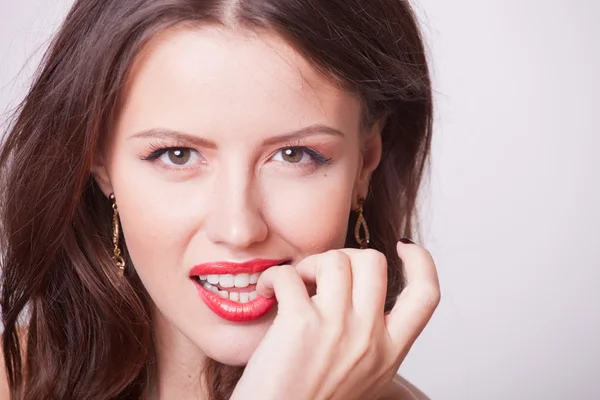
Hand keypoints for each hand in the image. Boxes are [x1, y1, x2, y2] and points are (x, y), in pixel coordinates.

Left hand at [230, 241, 439, 399]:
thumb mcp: (363, 375)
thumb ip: (372, 338)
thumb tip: (359, 293)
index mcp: (390, 352)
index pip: (427, 296)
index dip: (421, 262)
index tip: (403, 247)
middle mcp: (370, 338)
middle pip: (375, 262)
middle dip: (346, 256)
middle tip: (323, 274)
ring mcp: (337, 329)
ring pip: (336, 259)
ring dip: (309, 263)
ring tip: (294, 283)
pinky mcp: (300, 325)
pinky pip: (289, 275)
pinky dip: (273, 276)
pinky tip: (267, 292)